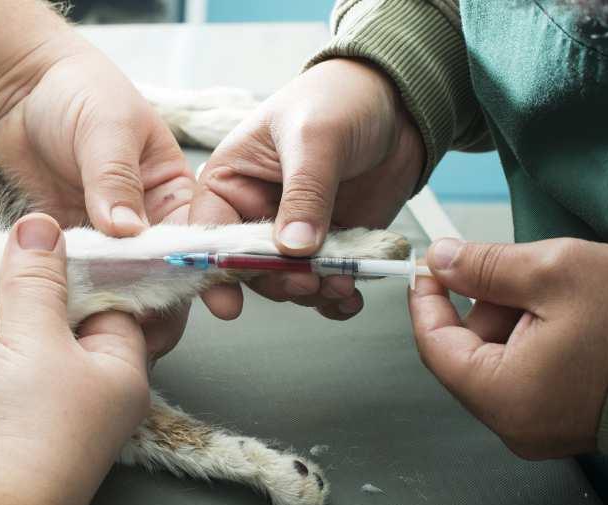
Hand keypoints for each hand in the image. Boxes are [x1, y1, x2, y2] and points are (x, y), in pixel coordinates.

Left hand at [0, 35, 195, 360]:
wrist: (19, 90)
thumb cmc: (77, 92)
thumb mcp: (105, 127)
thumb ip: (115, 179)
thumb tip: (128, 232)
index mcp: (173, 189)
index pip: (196, 237)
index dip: (204, 269)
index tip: (214, 301)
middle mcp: (148, 220)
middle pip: (164, 275)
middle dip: (162, 305)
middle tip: (153, 334)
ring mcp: (109, 239)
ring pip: (123, 287)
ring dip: (118, 311)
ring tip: (111, 338)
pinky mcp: (72, 248)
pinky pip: (80, 281)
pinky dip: (78, 301)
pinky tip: (72, 321)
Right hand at [0, 213, 148, 504]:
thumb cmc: (31, 423)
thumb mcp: (35, 335)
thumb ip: (36, 279)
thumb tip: (42, 226)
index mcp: (118, 371)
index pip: (107, 306)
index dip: (72, 277)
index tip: (38, 254)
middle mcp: (86, 397)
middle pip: (46, 329)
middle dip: (2, 315)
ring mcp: (40, 419)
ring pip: (3, 356)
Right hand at [190, 58, 425, 320]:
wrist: (399, 100)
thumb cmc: (339, 99)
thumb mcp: (315, 138)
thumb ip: (304, 194)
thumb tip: (293, 249)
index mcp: (230, 182)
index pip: (209, 232)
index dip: (215, 269)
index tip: (230, 303)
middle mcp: (253, 213)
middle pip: (248, 268)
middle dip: (276, 281)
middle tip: (307, 281)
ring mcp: (293, 233)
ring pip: (286, 281)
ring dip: (311, 291)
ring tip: (340, 283)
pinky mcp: (329, 246)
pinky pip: (324, 283)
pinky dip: (336, 298)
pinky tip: (350, 296)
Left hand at [409, 237, 607, 458]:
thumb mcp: (558, 273)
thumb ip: (487, 266)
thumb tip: (443, 261)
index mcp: (505, 398)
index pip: (434, 348)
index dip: (427, 303)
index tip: (428, 269)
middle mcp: (517, 425)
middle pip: (466, 356)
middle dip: (482, 306)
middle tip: (513, 270)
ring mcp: (544, 429)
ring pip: (499, 363)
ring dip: (512, 320)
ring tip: (557, 294)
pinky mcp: (568, 422)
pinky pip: (529, 376)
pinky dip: (535, 340)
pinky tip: (568, 316)